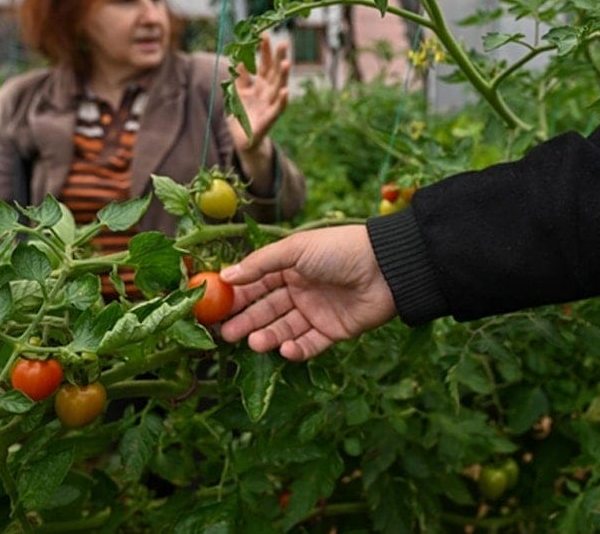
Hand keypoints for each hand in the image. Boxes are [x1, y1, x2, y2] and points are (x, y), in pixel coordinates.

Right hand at [219, 225, 396, 360]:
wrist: (386, 268)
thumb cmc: (339, 250)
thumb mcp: (296, 249)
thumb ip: (260, 264)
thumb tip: (225, 275)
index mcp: (290, 266)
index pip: (256, 283)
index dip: (235, 295)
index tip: (213, 308)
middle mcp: (301, 289)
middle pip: (266, 309)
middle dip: (246, 321)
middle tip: (226, 334)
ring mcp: (317, 311)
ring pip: (284, 329)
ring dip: (268, 337)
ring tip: (254, 342)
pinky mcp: (334, 331)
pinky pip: (310, 345)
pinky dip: (297, 350)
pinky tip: (285, 350)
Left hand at [229, 33, 289, 154]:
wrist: (242, 139)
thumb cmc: (242, 115)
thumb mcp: (236, 93)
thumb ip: (238, 78)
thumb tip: (238, 60)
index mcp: (259, 85)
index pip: (263, 64)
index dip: (264, 51)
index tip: (263, 34)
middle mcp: (267, 92)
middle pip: (274, 72)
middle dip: (278, 58)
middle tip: (283, 42)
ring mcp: (270, 104)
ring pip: (279, 87)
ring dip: (284, 75)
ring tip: (287, 63)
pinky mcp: (270, 118)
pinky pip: (278, 108)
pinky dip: (282, 100)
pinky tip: (285, 91)